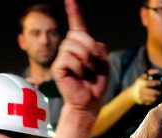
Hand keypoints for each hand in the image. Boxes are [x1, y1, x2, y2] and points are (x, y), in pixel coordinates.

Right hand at [51, 0, 107, 114]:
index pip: (77, 24)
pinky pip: (69, 59)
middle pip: (78, 35)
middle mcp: (69, 48)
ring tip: (85, 72)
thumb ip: (99, 48)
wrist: (89, 102)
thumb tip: (89, 42)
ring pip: (73, 46)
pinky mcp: (58, 67)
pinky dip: (78, 68)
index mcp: (81, 45)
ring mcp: (62, 57)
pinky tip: (77, 76)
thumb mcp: (104, 63)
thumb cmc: (96, 84)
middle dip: (90, 48)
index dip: (73, 11)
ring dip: (85, 60)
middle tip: (92, 65)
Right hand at [131, 70, 160, 105]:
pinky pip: (150, 102)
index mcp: (140, 83)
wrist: (132, 94)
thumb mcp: (143, 77)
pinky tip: (155, 98)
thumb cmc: (140, 84)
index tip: (159, 82)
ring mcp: (140, 97)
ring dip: (156, 97)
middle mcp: (140, 90)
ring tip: (158, 95)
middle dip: (157, 92)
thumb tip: (158, 71)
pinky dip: (154, 101)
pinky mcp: (142, 102)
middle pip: (150, 92)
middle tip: (160, 92)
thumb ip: (150, 72)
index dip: (154, 83)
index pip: (147, 83)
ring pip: (151, 98)